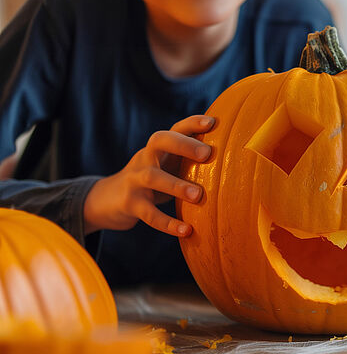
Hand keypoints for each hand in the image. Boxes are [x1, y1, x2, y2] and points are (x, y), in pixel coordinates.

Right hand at [83, 115, 214, 237]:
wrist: (108, 201)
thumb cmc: (152, 181)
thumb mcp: (168, 166)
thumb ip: (190, 160)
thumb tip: (232, 156)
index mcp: (158, 149)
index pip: (174, 129)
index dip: (191, 123)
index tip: (212, 122)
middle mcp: (145, 158)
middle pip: (158, 140)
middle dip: (183, 144)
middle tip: (207, 154)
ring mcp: (134, 180)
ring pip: (152, 177)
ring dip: (176, 185)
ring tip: (199, 195)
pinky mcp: (129, 204)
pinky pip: (148, 214)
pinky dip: (167, 223)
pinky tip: (187, 230)